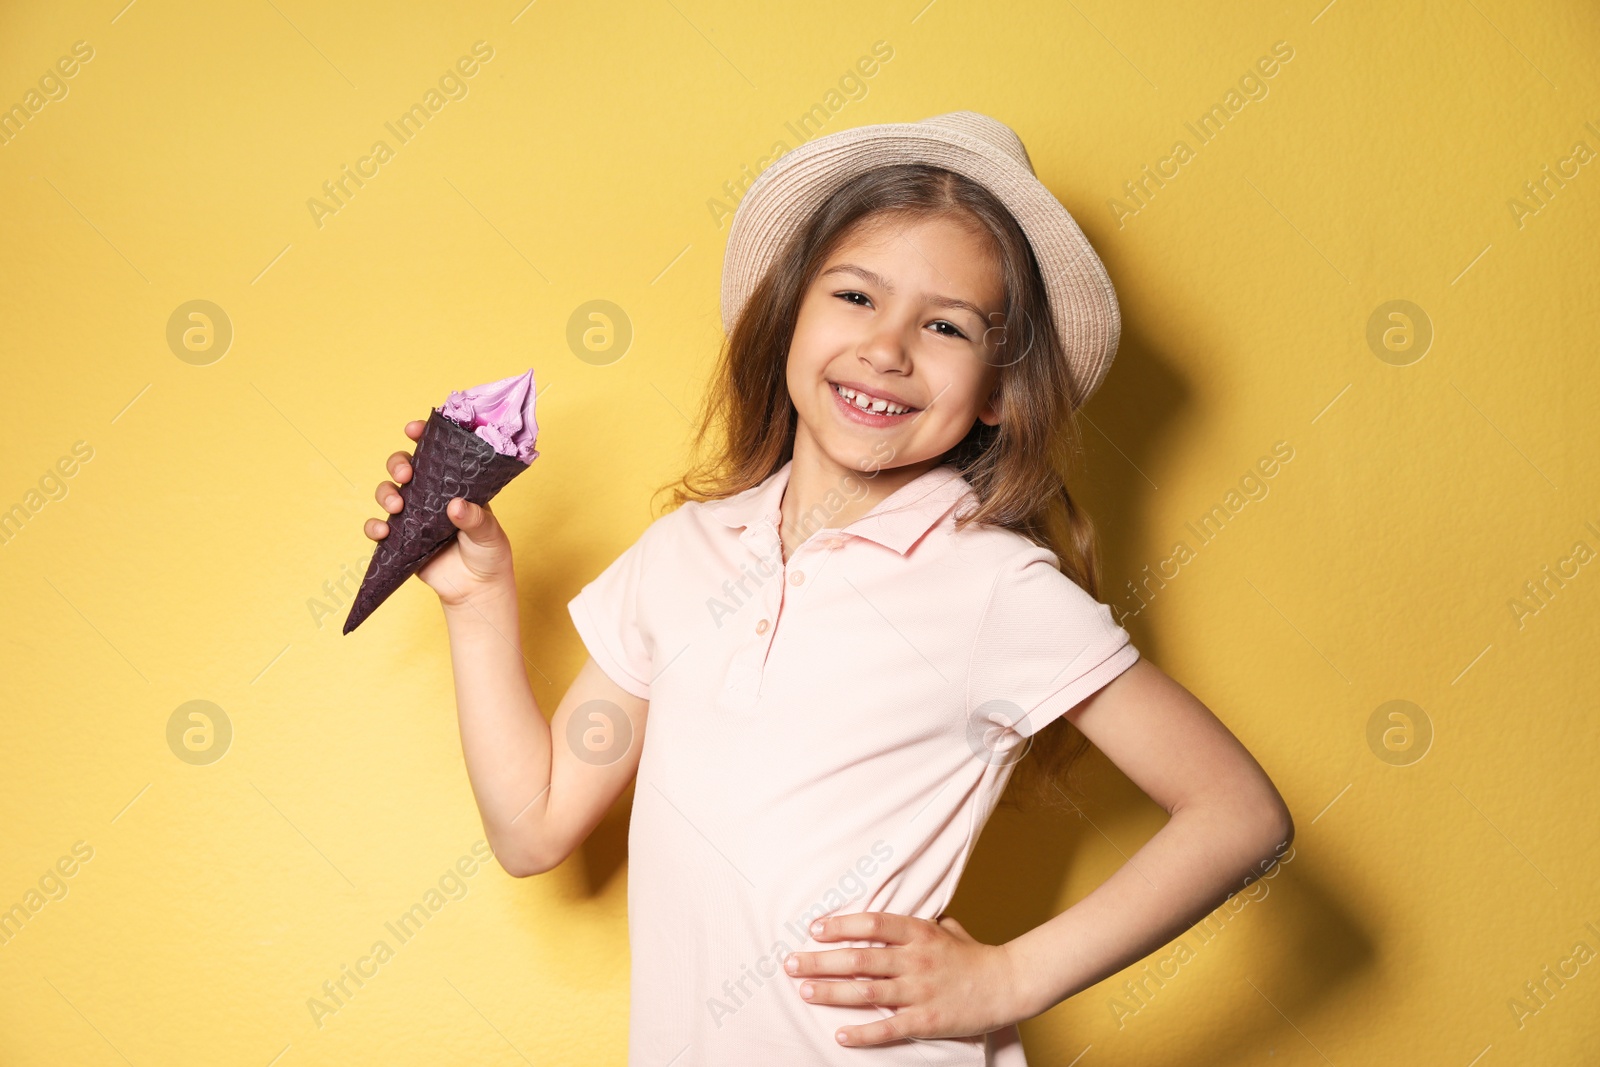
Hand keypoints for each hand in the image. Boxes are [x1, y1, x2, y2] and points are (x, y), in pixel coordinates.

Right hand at [363, 418, 515, 608]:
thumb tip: (455, 505)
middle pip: (404, 466)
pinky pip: (378, 528)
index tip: (414, 430)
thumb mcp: (490, 534)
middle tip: (407, 472)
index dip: (423, 436)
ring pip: (388, 491)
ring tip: (397, 506)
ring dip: (386, 492)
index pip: (436, 453)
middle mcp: (430, 496)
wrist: (476, 589)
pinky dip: (374, 526)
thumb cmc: (488, 554)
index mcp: (454, 485)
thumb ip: (476, 519)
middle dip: (399, 462)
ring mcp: (413, 516)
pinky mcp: (400, 539)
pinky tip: (383, 531)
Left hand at [784, 912, 1026, 1046]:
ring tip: (804, 991)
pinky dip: (862, 1033)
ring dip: (831, 992)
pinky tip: (840, 1034)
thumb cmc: (973, 955)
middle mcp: (916, 959)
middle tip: (791, 963)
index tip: (814, 929)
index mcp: (919, 932)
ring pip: (867, 992)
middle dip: (820, 961)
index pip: (872, 923)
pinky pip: (889, 1028)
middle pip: (859, 958)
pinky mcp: (927, 1020)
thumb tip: (885, 919)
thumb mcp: (945, 928)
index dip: (840, 925)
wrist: (1008, 983)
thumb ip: (915, 925)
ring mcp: (920, 990)